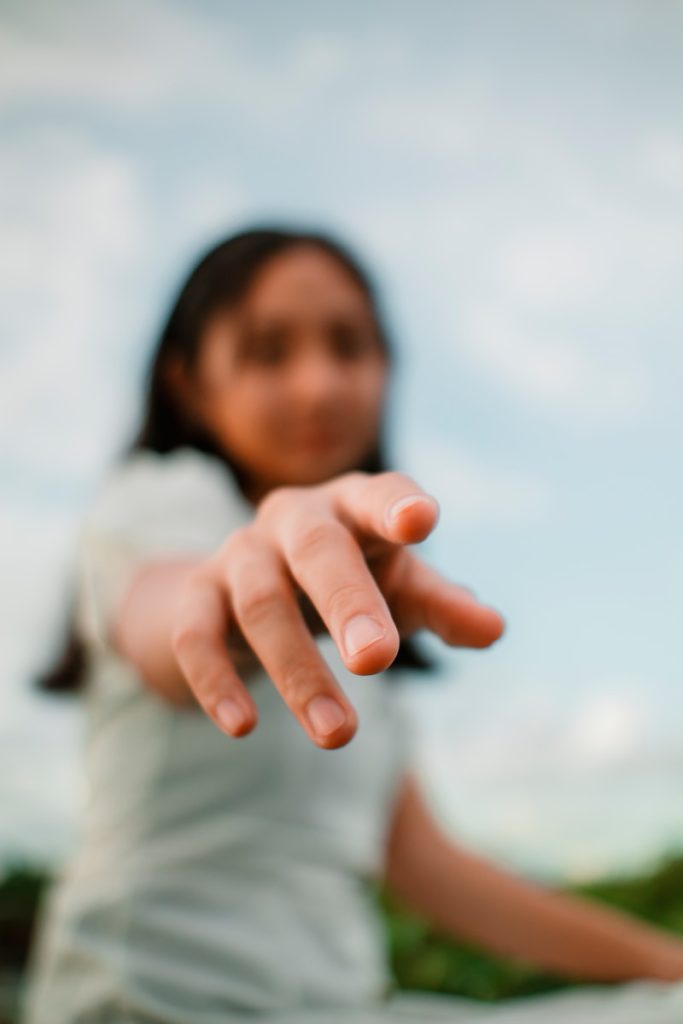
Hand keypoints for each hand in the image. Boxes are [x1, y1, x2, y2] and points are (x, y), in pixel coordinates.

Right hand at [171, 470, 503, 747]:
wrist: (246, 585)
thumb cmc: (349, 581)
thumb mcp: (399, 588)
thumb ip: (443, 605)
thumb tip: (493, 629)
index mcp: (351, 506)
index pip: (376, 493)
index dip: (396, 503)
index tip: (422, 521)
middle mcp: (292, 519)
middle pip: (315, 550)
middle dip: (347, 602)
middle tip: (378, 660)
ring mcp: (239, 554)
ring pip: (260, 603)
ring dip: (297, 671)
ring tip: (338, 734)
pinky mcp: (196, 596)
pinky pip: (196, 634)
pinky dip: (216, 680)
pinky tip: (243, 728)